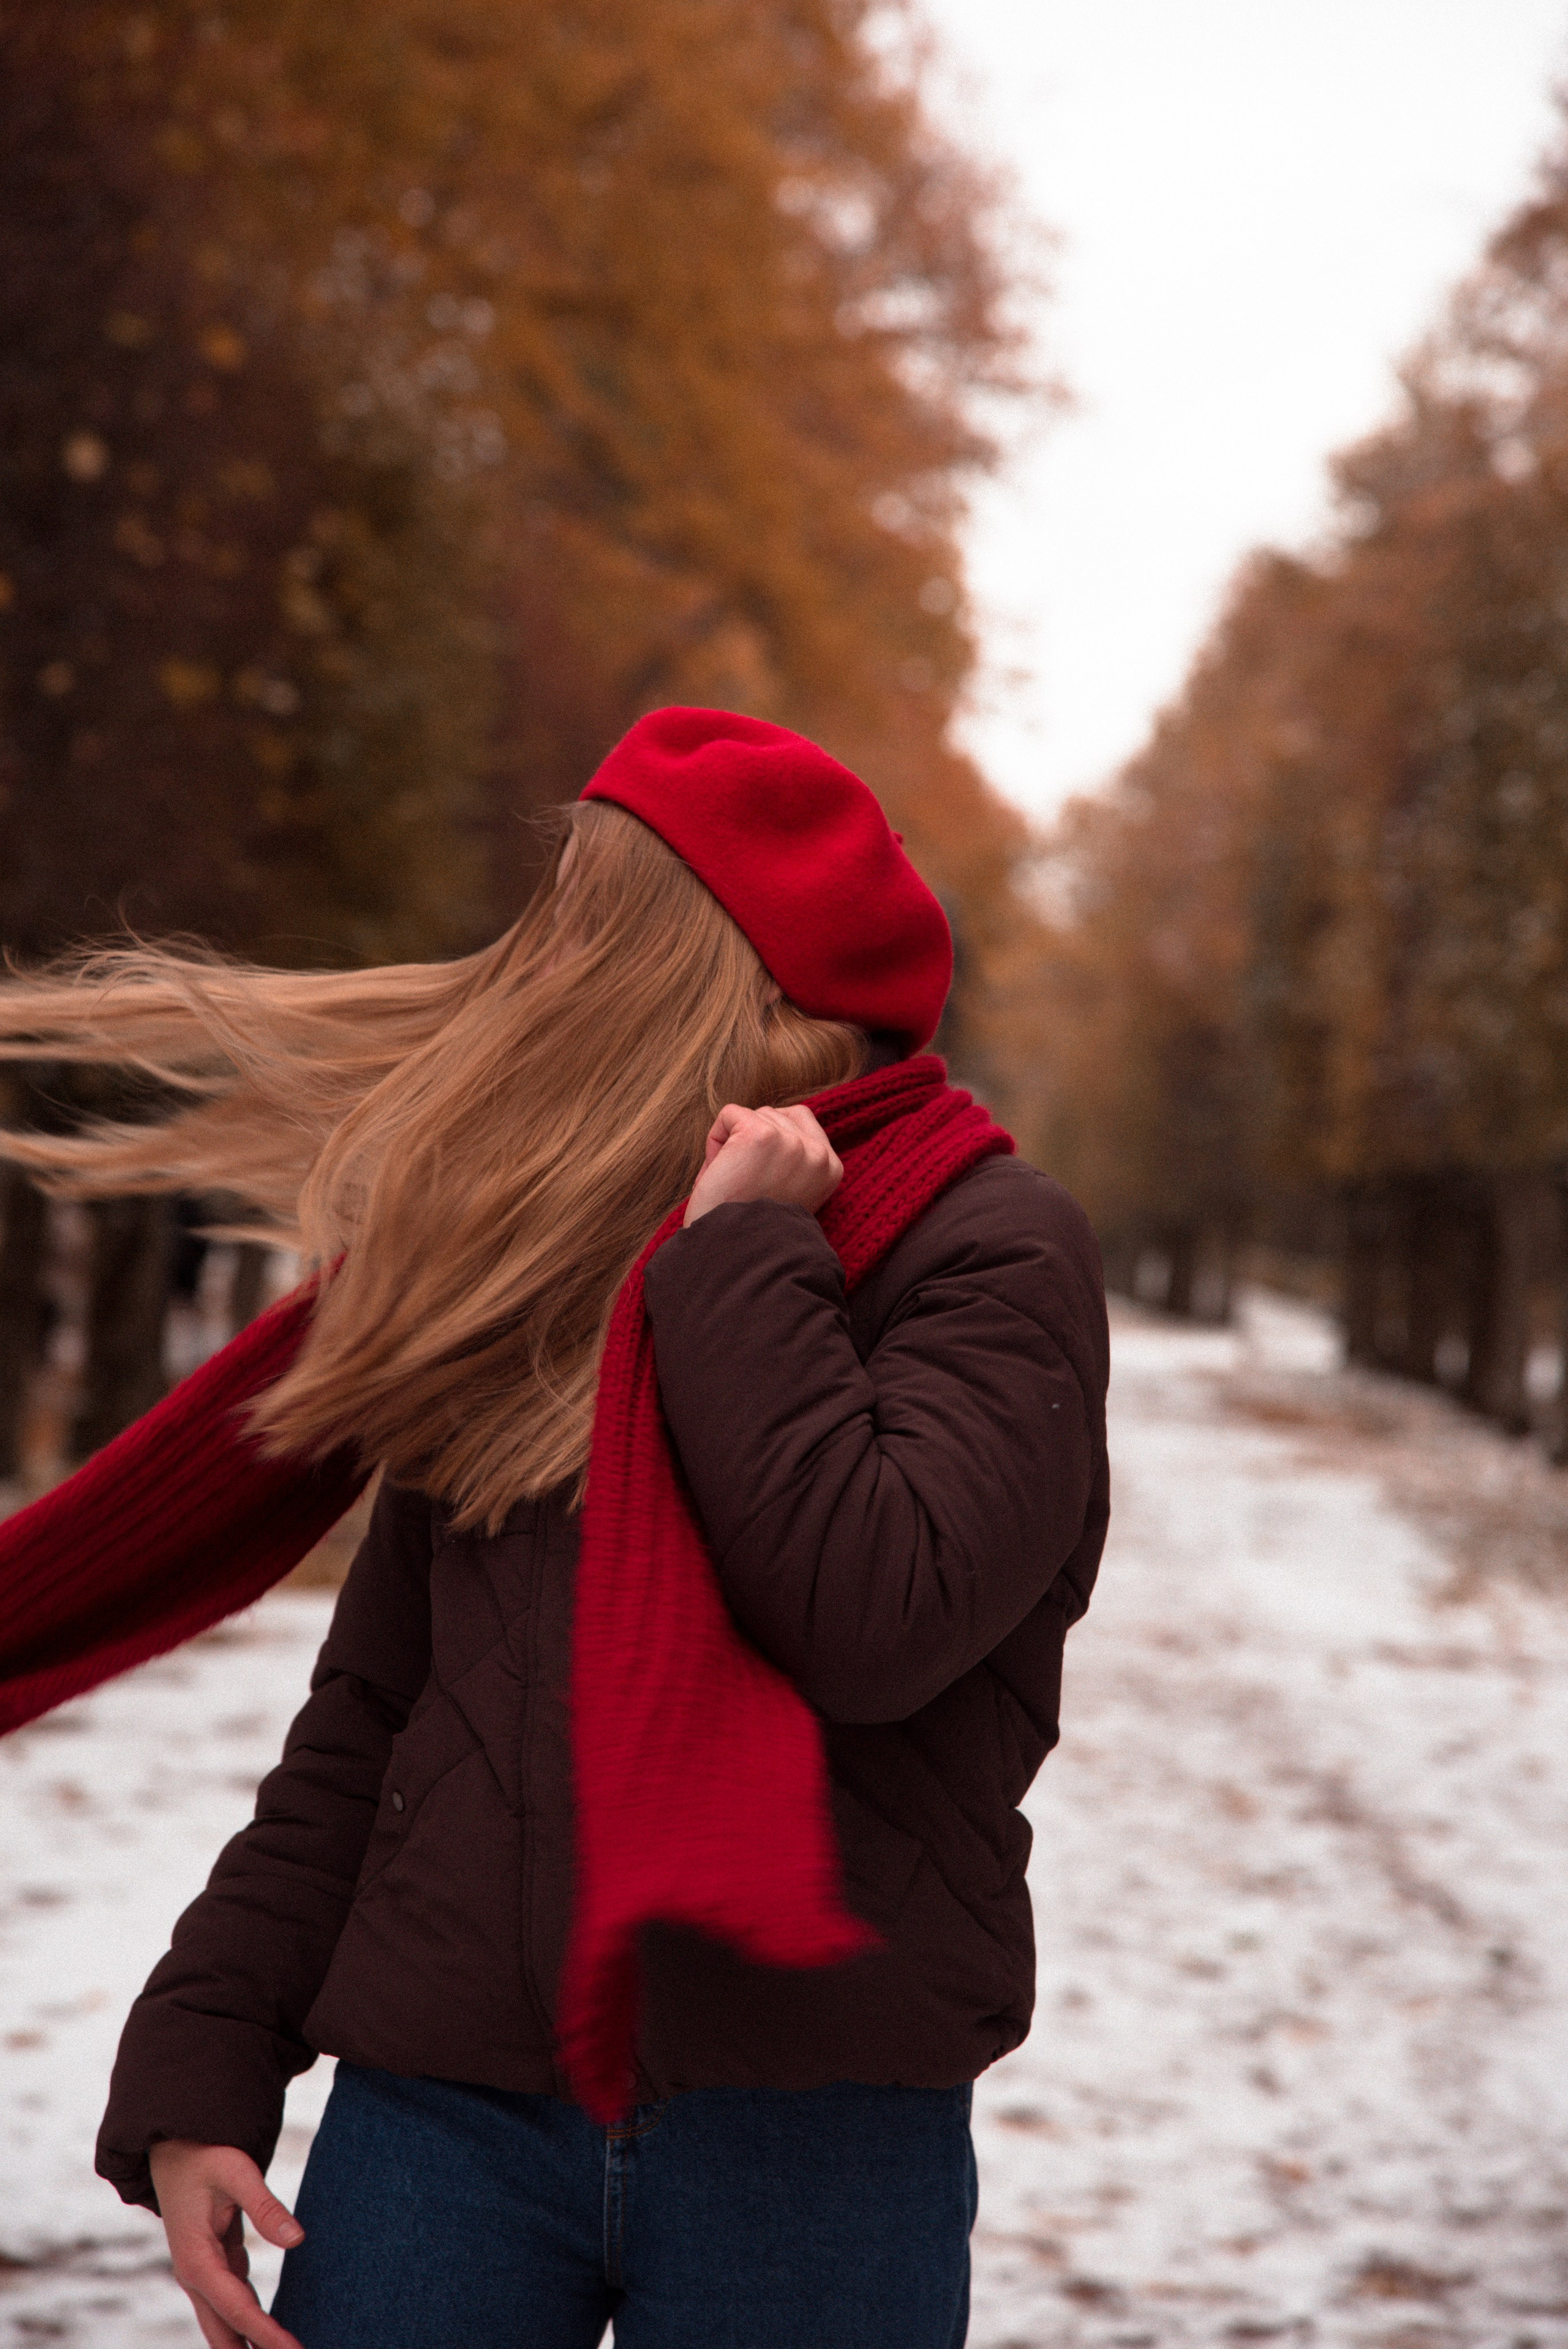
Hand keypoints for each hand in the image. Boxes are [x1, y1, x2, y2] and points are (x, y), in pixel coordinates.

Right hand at [149, 2140, 304, 2348]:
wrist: (174, 2144)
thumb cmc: (205, 2153)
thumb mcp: (236, 2170)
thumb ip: (265, 2206)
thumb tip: (298, 2239)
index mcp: (196, 2258)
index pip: (237, 2307)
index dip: (265, 2333)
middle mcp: (194, 2273)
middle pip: (224, 2329)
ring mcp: (202, 2272)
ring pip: (226, 2321)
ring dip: (250, 2343)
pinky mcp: (213, 2264)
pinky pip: (233, 2302)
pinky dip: (250, 2321)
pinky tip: (269, 2336)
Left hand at [684, 1103, 842, 1226]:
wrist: (734, 1254)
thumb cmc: (752, 1229)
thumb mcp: (790, 1192)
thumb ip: (793, 1158)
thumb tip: (769, 1119)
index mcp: (831, 1168)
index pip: (802, 1120)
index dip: (772, 1143)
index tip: (762, 1179)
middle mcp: (818, 1153)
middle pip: (774, 1115)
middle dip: (752, 1142)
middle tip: (744, 1185)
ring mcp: (791, 1142)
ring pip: (753, 1114)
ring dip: (733, 1144)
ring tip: (734, 1182)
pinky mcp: (760, 1135)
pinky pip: (729, 1115)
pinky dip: (715, 1140)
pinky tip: (721, 1172)